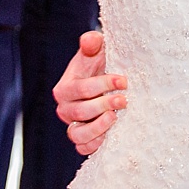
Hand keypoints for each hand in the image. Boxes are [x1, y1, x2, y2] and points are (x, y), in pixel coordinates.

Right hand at [53, 31, 126, 155]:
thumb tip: (89, 40)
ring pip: (77, 135)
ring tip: (116, 117)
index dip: (101, 85)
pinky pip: (83, 148)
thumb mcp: (97, 50)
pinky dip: (95, 144)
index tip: (123, 81)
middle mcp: (66, 109)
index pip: (80, 89)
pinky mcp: (85, 139)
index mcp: (64, 88)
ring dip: (98, 128)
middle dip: (103, 105)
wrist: (109, 80)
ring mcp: (74, 126)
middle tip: (124, 99)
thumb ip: (92, 43)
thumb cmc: (101, 64)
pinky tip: (112, 134)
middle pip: (79, 112)